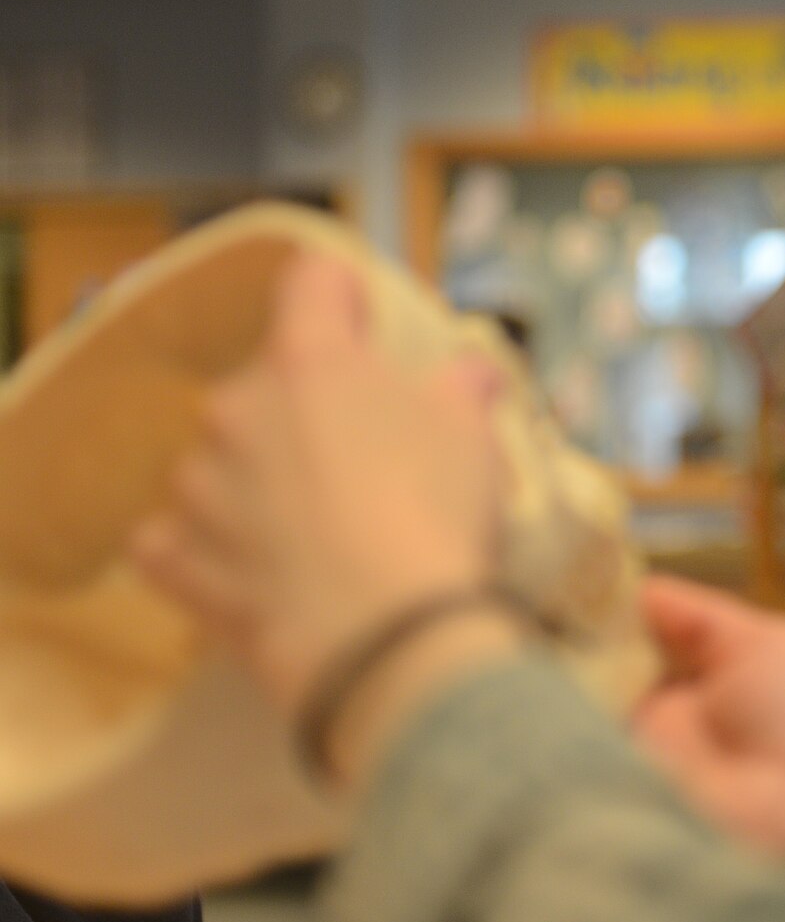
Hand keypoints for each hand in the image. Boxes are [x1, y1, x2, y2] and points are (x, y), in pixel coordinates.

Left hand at [131, 251, 510, 720]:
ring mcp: (197, 486)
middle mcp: (236, 408)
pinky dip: (201, 544)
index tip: (364, 313)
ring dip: (258, 477)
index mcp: (311, 362)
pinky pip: (172, 538)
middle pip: (269, 383)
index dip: (342, 292)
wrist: (383, 637)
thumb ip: (463, 389)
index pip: (312, 284)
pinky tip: (244, 563)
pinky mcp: (178, 560)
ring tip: (312, 526)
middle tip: (362, 455)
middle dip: (308, 408)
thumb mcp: (475, 437)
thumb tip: (472, 371)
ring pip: (222, 461)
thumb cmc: (436, 515)